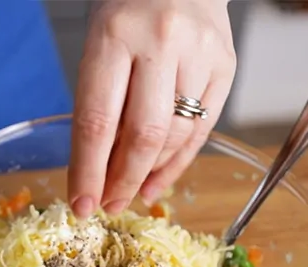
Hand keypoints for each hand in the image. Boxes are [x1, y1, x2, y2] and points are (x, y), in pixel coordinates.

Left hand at [68, 0, 235, 217]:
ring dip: (149, 175)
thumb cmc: (128, 7)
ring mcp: (200, 54)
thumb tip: (101, 169)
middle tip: (108, 206)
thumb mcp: (99, 42)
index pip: (97, 120)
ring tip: (130, 194)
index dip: (88, 171)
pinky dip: (178, 162)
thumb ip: (101, 101)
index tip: (80, 204)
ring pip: (176, 136)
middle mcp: (161, 43)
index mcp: (115, 35)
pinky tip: (158, 182)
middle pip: (142, 135)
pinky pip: (202, 129)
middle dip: (122, 182)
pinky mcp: (227, 65)